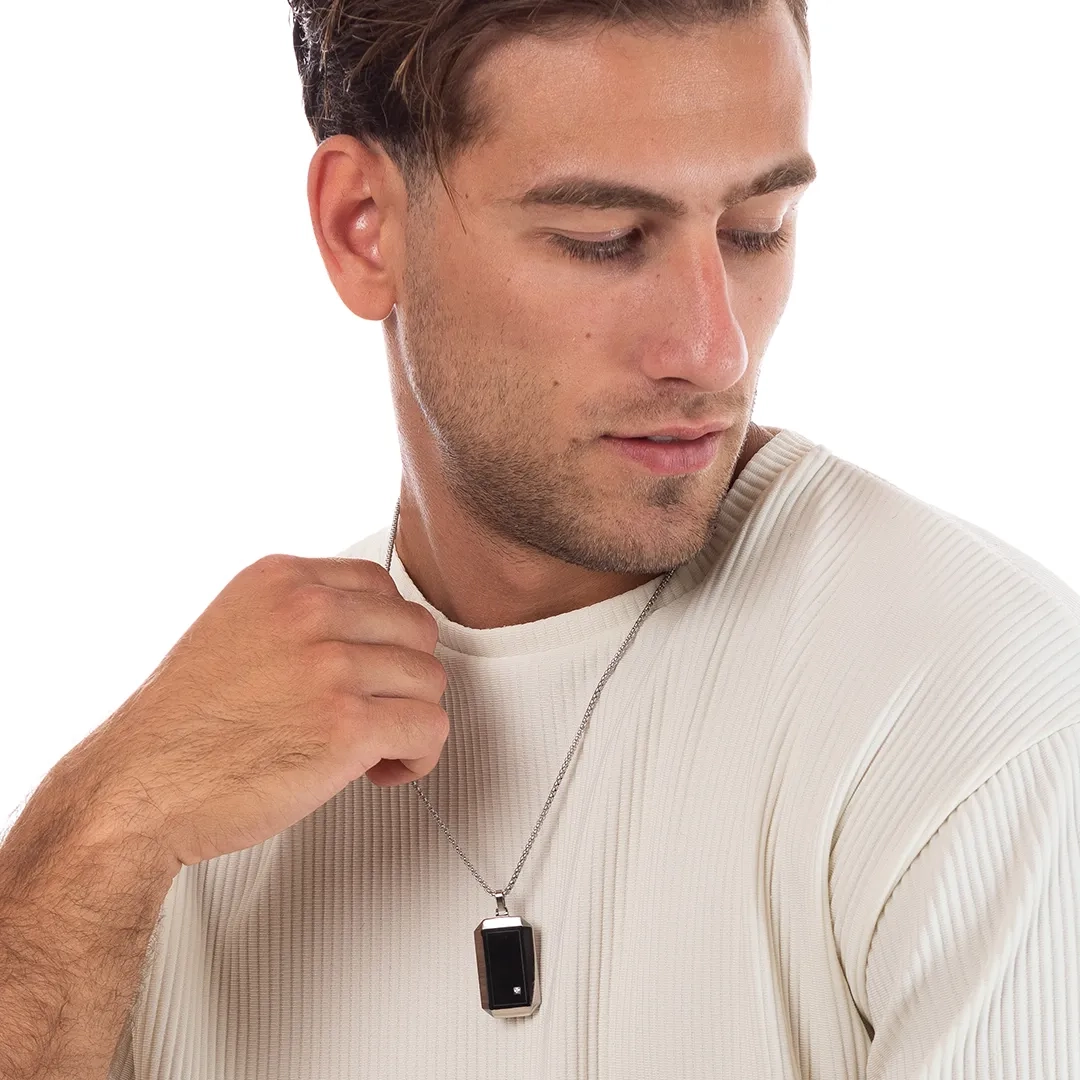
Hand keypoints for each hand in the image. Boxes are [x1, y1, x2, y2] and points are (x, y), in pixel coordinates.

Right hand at [71, 554, 449, 866]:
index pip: (379, 583)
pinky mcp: (348, 727)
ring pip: (430, 679)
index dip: (386, 633)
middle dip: (404, 676)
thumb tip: (369, 635)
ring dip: (412, 718)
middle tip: (378, 709)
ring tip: (377, 745)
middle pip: (415, 629)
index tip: (375, 664)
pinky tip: (385, 768)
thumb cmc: (182, 726)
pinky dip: (419, 756)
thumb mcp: (234, 628)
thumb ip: (300, 617)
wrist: (139, 789)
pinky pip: (429, 728)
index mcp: (281, 581)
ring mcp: (331, 667)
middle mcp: (308, 612)